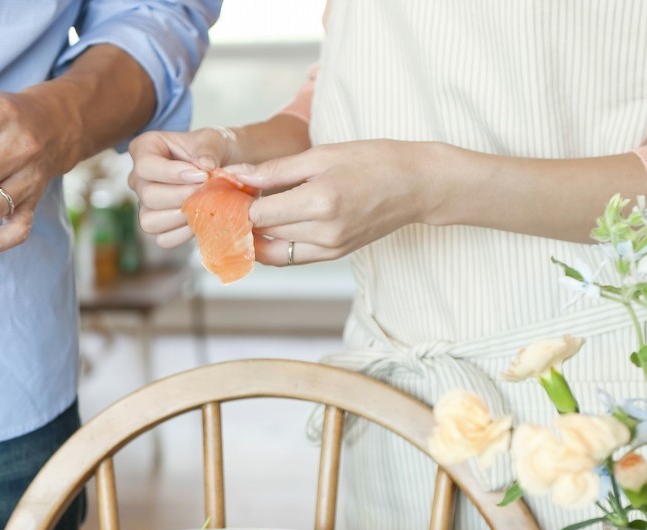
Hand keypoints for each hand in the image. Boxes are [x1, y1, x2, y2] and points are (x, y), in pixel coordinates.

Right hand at [127, 127, 238, 248]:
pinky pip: (163, 239)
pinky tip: (201, 220)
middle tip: (208, 191)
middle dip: (182, 197)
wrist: (224, 166)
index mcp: (144, 149)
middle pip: (148, 196)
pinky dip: (184, 233)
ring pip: (150, 221)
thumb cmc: (212, 149)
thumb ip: (209, 149)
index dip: (172, 174)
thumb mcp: (214, 139)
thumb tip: (205, 166)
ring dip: (182, 216)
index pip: (145, 166)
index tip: (202, 175)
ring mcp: (145, 205)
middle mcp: (138, 179)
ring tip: (205, 205)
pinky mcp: (158, 225)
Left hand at [231, 140, 435, 265]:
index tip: (228, 190)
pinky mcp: (334, 255)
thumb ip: (275, 170)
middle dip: (242, 218)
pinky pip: (290, 257)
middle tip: (233, 199)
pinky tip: (269, 226)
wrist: (418, 185)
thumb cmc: (374, 161)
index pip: (258, 214)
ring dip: (256, 234)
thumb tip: (236, 176)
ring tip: (250, 211)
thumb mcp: (322, 155)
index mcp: (320, 201)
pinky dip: (273, 244)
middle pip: (262, 233)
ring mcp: (330, 248)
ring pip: (272, 250)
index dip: (238, 203)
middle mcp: (324, 231)